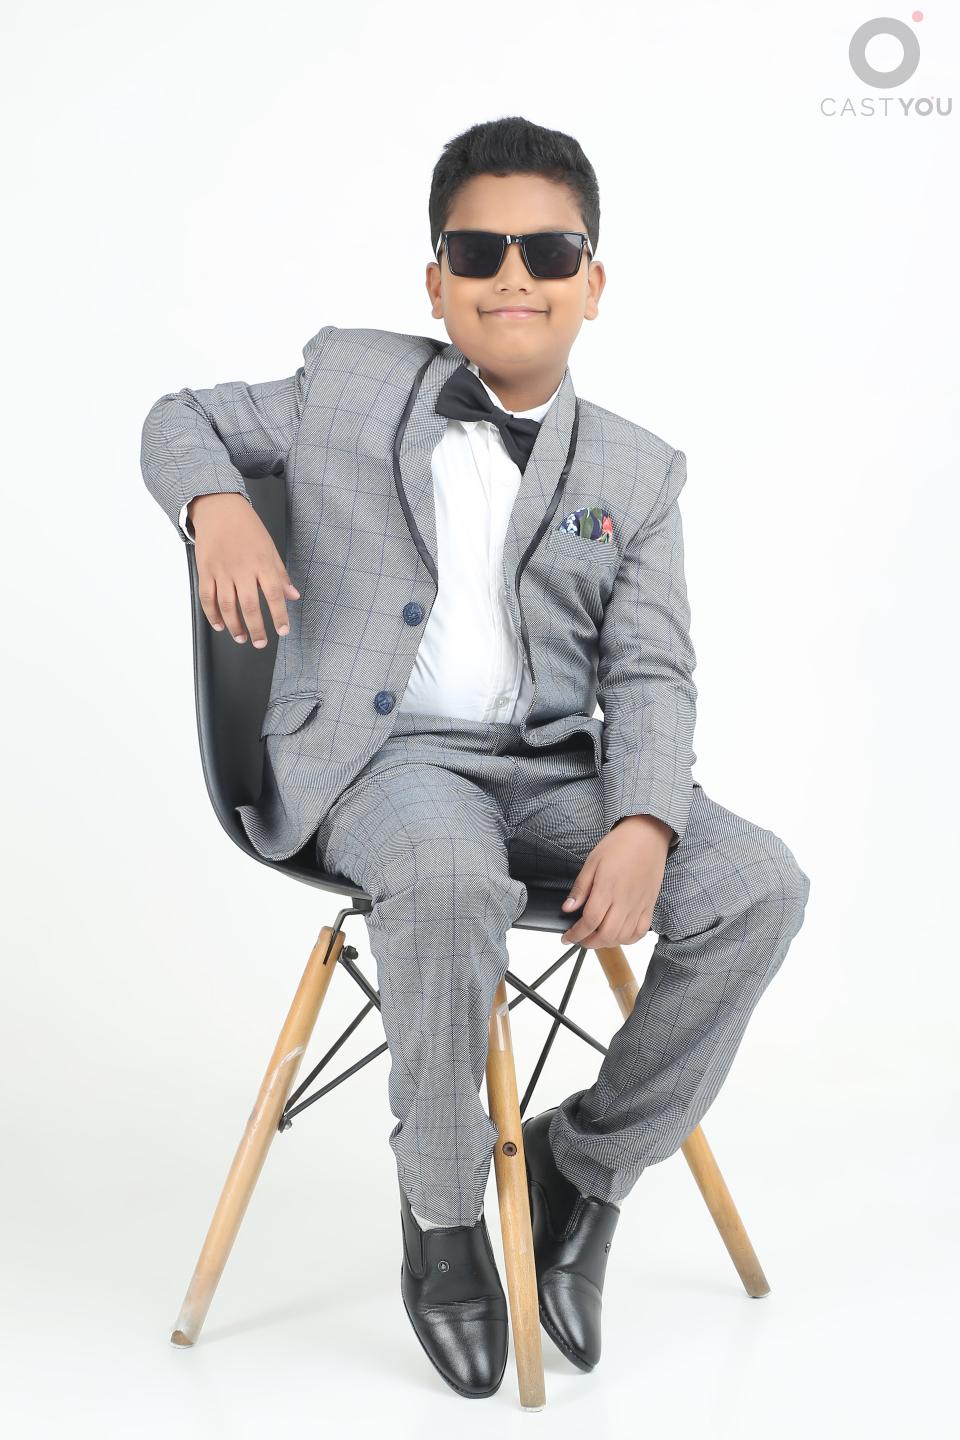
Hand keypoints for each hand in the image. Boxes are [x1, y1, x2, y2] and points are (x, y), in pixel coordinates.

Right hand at [189, 494, 300, 647]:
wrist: (219, 508)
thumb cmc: (248, 528)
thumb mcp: (270, 548)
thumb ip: (280, 574)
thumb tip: (293, 596)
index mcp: (262, 563)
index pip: (274, 595)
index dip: (279, 615)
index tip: (283, 631)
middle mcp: (241, 569)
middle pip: (249, 606)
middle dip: (256, 628)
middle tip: (260, 643)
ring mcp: (221, 570)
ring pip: (227, 606)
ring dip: (235, 626)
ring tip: (242, 638)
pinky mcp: (205, 570)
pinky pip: (207, 598)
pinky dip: (213, 614)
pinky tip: (220, 625)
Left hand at [559, 815, 671, 947]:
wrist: (647, 836)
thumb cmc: (619, 845)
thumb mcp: (592, 862)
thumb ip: (580, 888)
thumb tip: (567, 908)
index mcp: (607, 889)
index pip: (590, 921)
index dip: (576, 934)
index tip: (567, 937)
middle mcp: (625, 901)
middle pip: (607, 935)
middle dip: (589, 943)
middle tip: (579, 939)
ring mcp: (639, 905)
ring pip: (623, 937)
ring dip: (607, 943)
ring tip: (596, 937)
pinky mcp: (649, 905)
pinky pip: (641, 931)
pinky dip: (628, 939)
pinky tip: (618, 934)